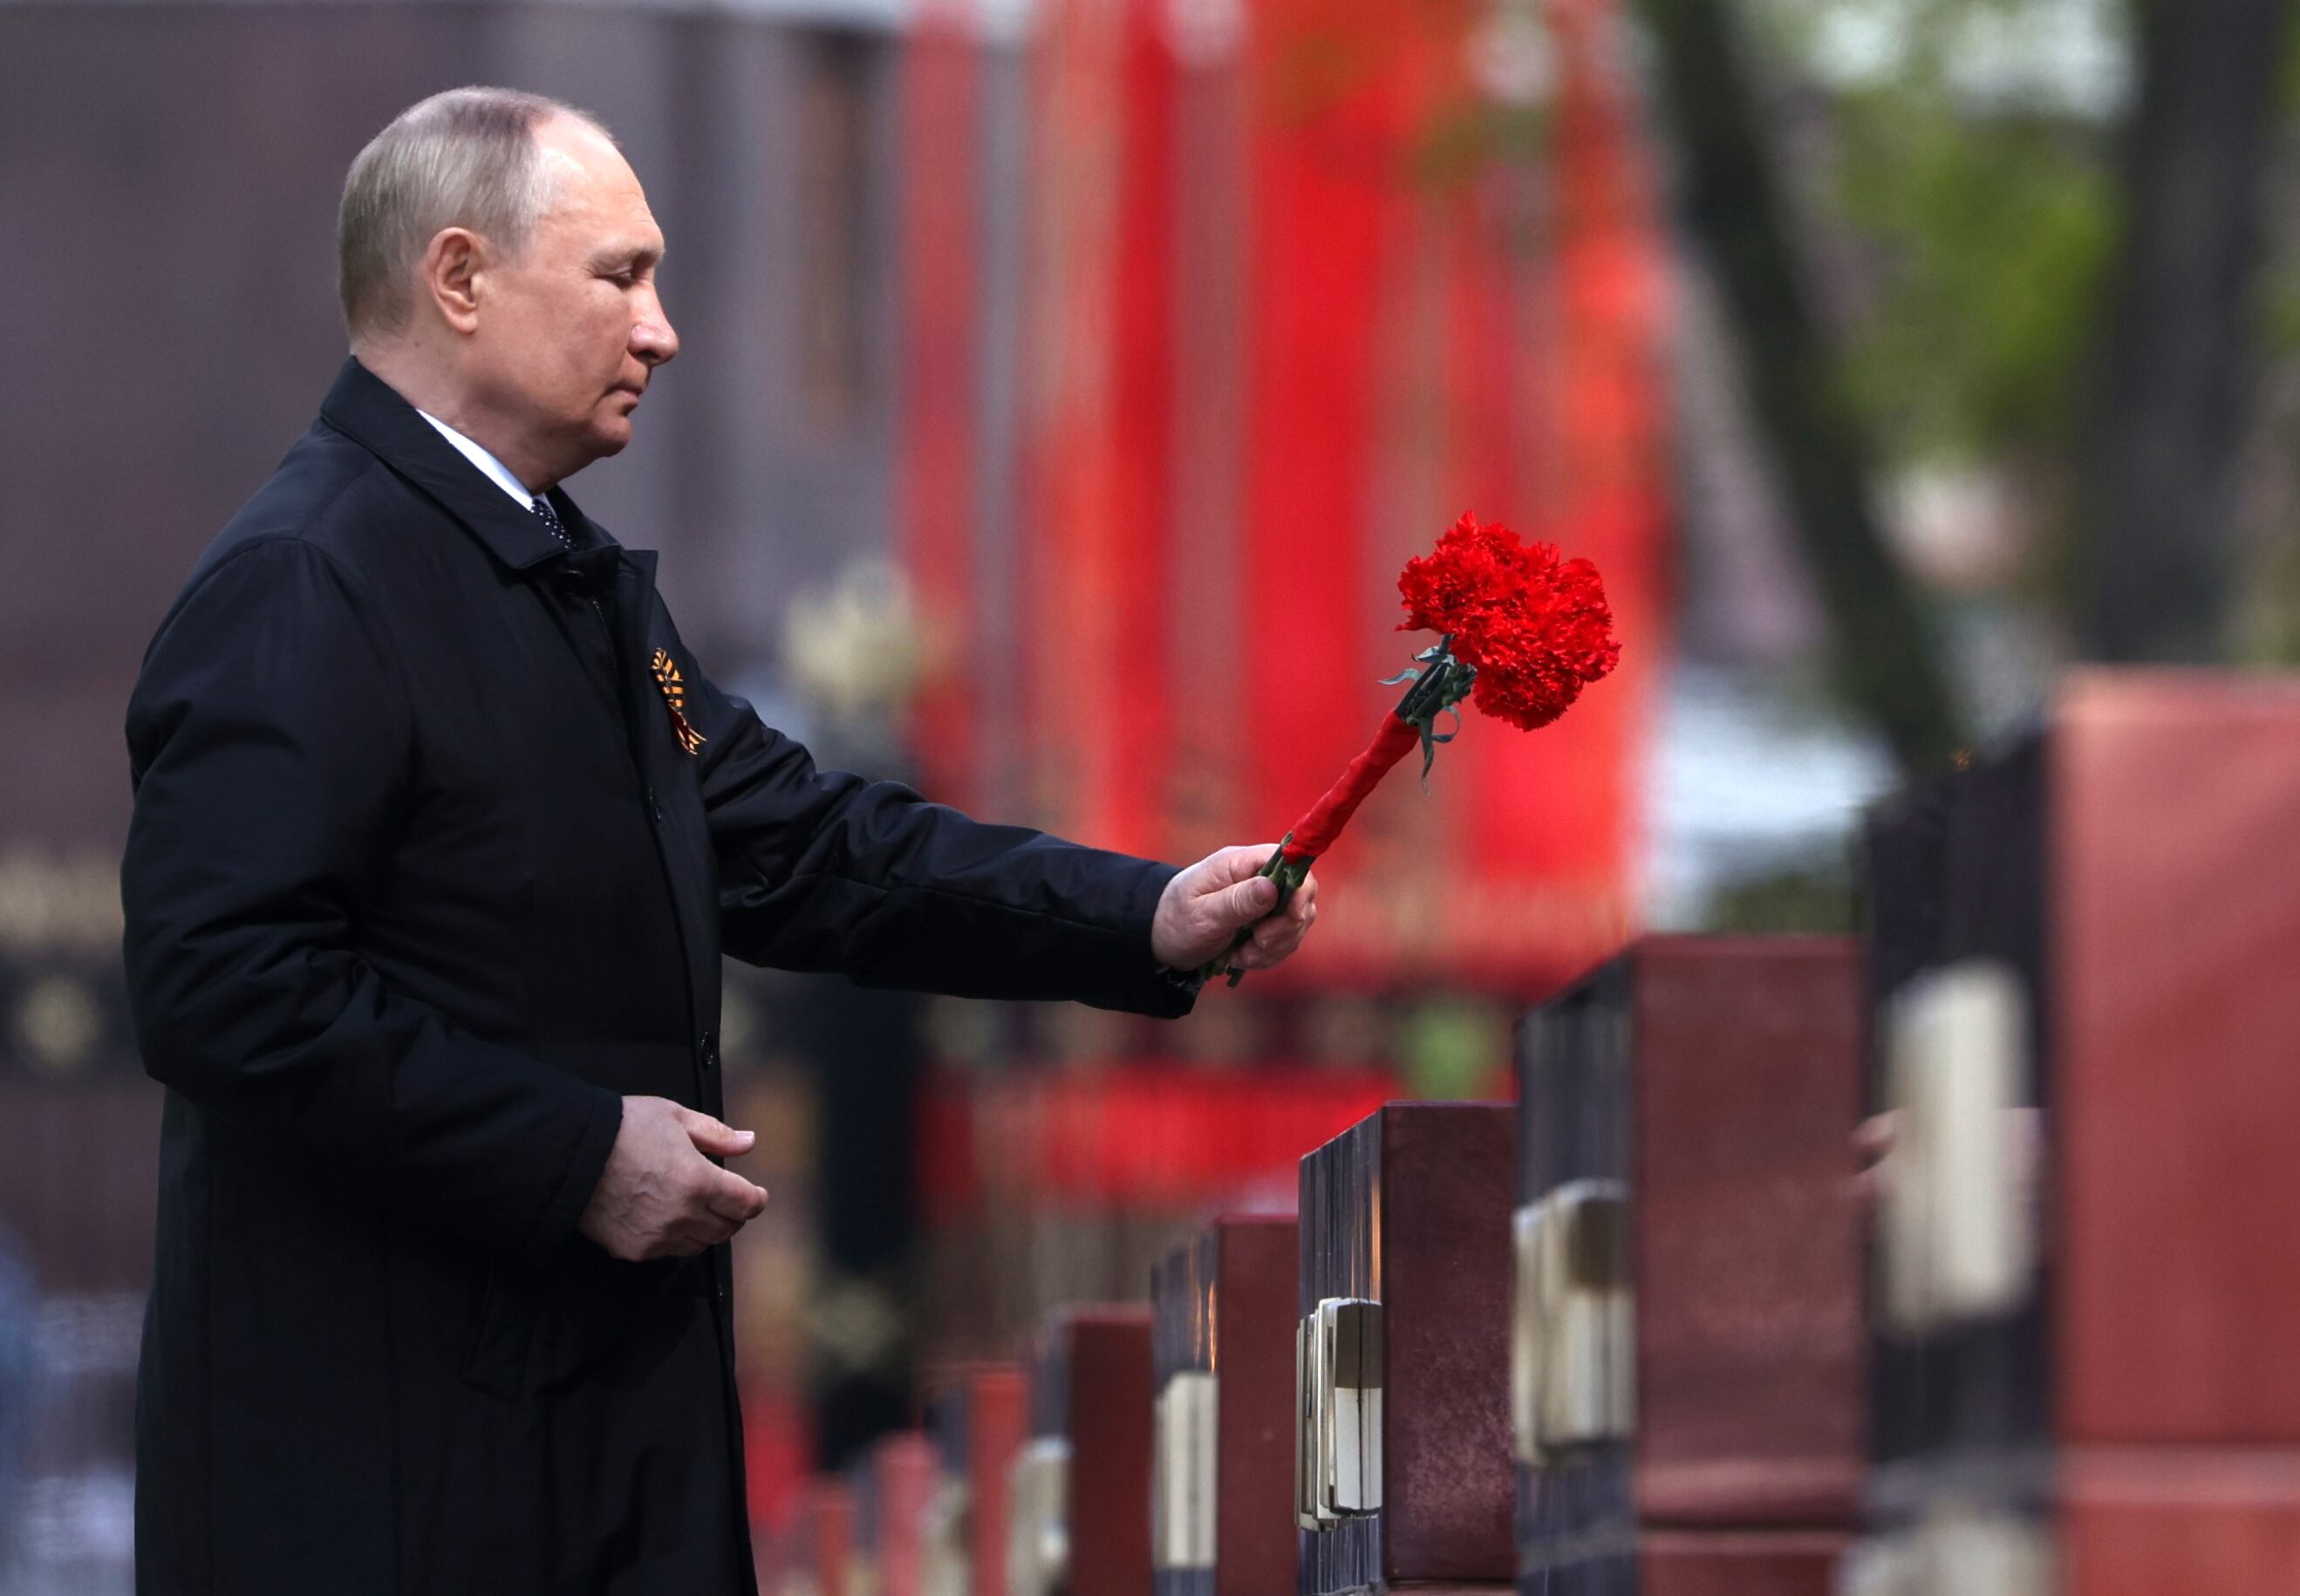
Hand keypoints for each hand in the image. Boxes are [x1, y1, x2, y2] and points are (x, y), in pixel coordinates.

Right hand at [577, 1096, 769, 1261]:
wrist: (572, 1154)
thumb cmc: (622, 1129)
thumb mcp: (675, 1117)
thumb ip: (716, 1134)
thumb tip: (748, 1142)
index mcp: (698, 1180)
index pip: (746, 1204)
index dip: (757, 1200)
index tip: (757, 1195)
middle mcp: (682, 1214)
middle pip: (727, 1229)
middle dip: (734, 1214)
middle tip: (728, 1200)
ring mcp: (658, 1236)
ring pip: (700, 1244)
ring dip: (707, 1229)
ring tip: (698, 1208)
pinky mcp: (635, 1249)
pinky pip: (669, 1252)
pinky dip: (676, 1239)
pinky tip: (668, 1219)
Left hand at [1150, 843, 1318, 973]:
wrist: (1159, 939)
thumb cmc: (1175, 920)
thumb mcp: (1203, 914)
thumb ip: (1237, 901)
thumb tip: (1272, 887)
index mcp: (1241, 863)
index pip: (1290, 862)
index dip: (1299, 890)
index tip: (1288, 918)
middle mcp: (1257, 877)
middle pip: (1301, 895)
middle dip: (1285, 927)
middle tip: (1256, 944)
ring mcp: (1264, 901)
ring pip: (1297, 922)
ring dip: (1275, 946)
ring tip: (1242, 956)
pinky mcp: (1264, 923)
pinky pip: (1285, 940)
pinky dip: (1268, 955)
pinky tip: (1241, 959)